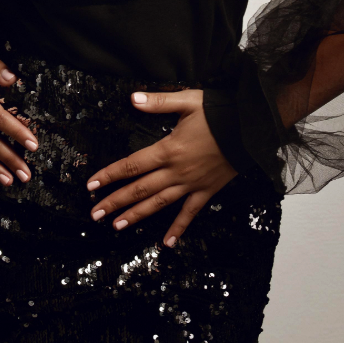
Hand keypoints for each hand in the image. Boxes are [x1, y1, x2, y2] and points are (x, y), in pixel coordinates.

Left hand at [84, 89, 236, 246]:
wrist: (252, 127)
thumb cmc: (220, 112)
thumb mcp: (188, 100)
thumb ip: (158, 102)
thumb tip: (132, 98)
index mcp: (169, 149)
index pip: (132, 165)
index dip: (110, 175)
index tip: (91, 186)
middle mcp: (177, 171)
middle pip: (140, 189)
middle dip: (115, 202)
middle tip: (95, 214)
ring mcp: (192, 184)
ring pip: (159, 204)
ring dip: (137, 216)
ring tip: (117, 227)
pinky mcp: (207, 191)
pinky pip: (190, 213)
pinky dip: (178, 229)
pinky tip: (167, 244)